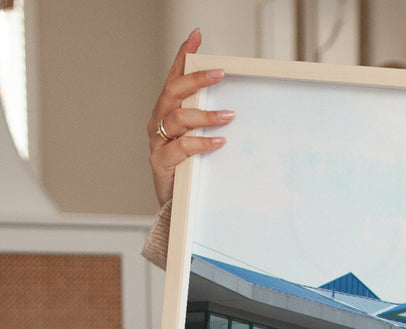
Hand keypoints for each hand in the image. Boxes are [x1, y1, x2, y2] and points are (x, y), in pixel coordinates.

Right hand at [147, 27, 233, 205]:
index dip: (183, 56)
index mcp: (167, 111)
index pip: (174, 77)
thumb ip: (209, 122)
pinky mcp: (160, 163)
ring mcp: (158, 142)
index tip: (197, 36)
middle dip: (195, 80)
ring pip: (177, 118)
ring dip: (204, 115)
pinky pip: (181, 148)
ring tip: (228, 116)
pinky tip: (219, 142)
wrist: (175, 204)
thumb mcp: (199, 139)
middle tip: (219, 73)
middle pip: (173, 92)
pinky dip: (201, 143)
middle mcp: (159, 122)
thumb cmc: (189, 168)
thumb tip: (237, 107)